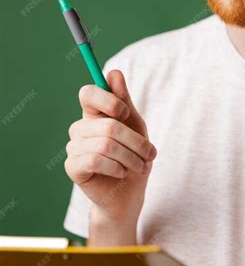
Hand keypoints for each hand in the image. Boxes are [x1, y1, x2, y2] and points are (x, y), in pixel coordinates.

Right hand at [64, 69, 157, 223]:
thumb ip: (124, 101)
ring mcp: (74, 147)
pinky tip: (122, 173)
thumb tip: (114, 72)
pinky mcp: (73, 167)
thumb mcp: (135, 125)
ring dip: (131, 158)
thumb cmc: (133, 155)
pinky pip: (96, 160)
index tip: (125, 113)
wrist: (129, 193)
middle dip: (136, 142)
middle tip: (150, 154)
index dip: (109, 100)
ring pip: (106, 144)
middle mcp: (80, 128)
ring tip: (141, 166)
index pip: (88, 93)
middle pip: (108, 125)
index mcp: (94, 114)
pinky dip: (117, 168)